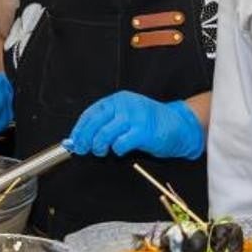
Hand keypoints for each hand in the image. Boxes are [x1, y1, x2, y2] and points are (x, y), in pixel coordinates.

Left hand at [66, 91, 203, 159]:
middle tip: (84, 149)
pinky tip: (121, 150)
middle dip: (85, 139)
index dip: (80, 128)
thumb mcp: (128, 115)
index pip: (91, 113)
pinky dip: (117, 150)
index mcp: (119, 99)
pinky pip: (120, 144)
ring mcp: (134, 117)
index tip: (73, 140)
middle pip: (94, 124)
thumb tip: (82, 137)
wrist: (178, 125)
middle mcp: (125, 105)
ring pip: (104, 135)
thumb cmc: (151, 122)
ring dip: (99, 147)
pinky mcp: (142, 131)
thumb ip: (108, 122)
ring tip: (102, 151)